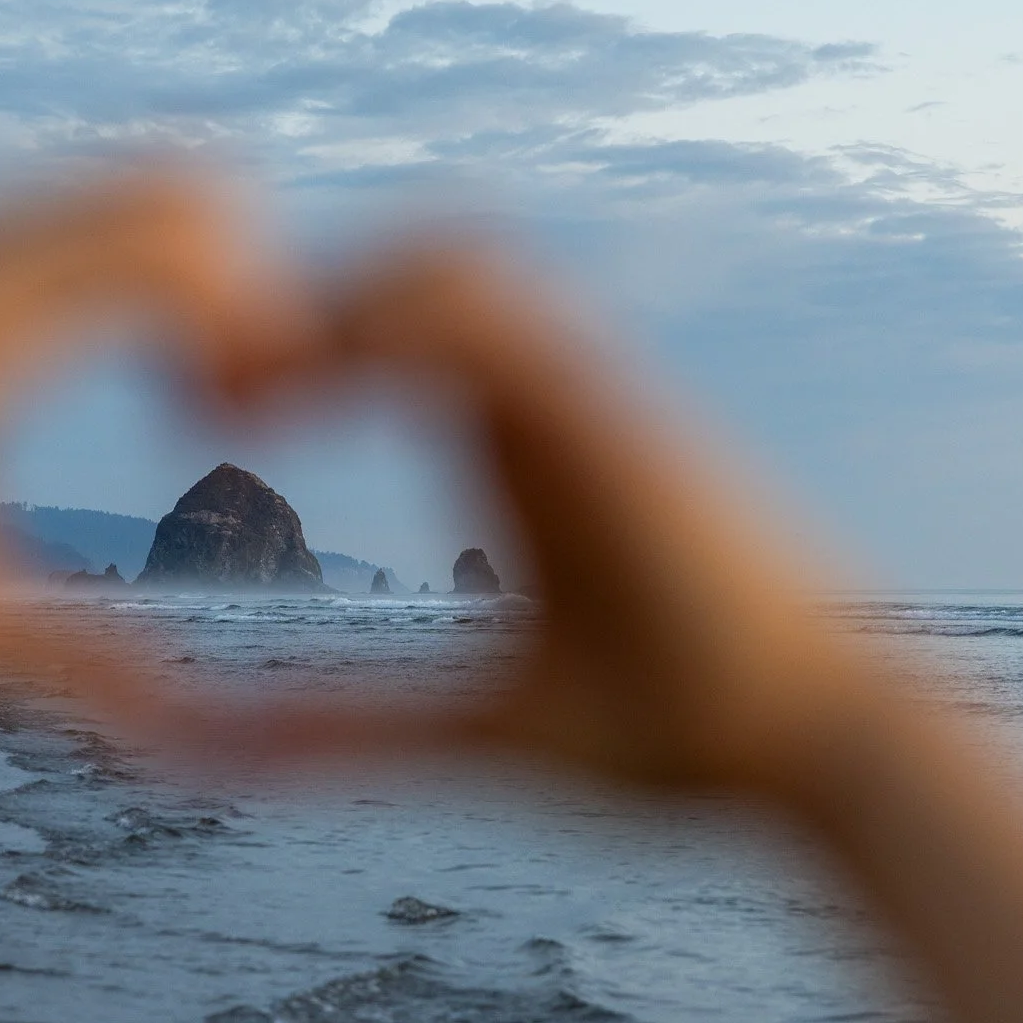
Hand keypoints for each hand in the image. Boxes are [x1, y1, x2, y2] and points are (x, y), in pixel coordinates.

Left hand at [0, 167, 300, 664]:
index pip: (176, 224)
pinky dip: (95, 280)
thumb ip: (74, 657)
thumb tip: (199, 728)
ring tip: (187, 393)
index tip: (255, 409)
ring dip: (165, 280)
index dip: (257, 304)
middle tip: (243, 399)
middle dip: (231, 284)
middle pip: (159, 189)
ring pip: (91, 205)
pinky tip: (88, 370)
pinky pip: (26, 232)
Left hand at [234, 241, 884, 803]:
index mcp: (512, 441)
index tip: (207, 417)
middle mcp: (546, 401)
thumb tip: (220, 762)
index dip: (289, 341)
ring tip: (254, 397)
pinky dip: (407, 324)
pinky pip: (500, 321)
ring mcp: (587, 398)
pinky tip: (332, 387)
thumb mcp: (476, 726)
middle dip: (296, 301)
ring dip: (343, 299)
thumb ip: (352, 728)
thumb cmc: (667, 730)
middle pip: (411, 265)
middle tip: (206, 399)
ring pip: (453, 260)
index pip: (387, 327)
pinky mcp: (616, 420)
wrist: (816, 747)